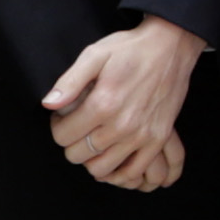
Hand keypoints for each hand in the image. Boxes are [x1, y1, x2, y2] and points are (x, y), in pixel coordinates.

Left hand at [44, 18, 205, 193]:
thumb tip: (48, 104)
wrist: (171, 47)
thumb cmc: (130, 49)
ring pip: (102, 168)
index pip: (63, 136)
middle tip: (77, 128)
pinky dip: (118, 171)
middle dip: (71, 143)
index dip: (57, 127)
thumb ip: (70, 81)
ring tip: (93, 141)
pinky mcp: (157, 140)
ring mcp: (142, 136)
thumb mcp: (95, 55)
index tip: (63, 118)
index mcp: (103, 104)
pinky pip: (133, 172)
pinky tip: (112, 156)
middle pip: (78, 155)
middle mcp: (122, 125)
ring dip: (91, 158)